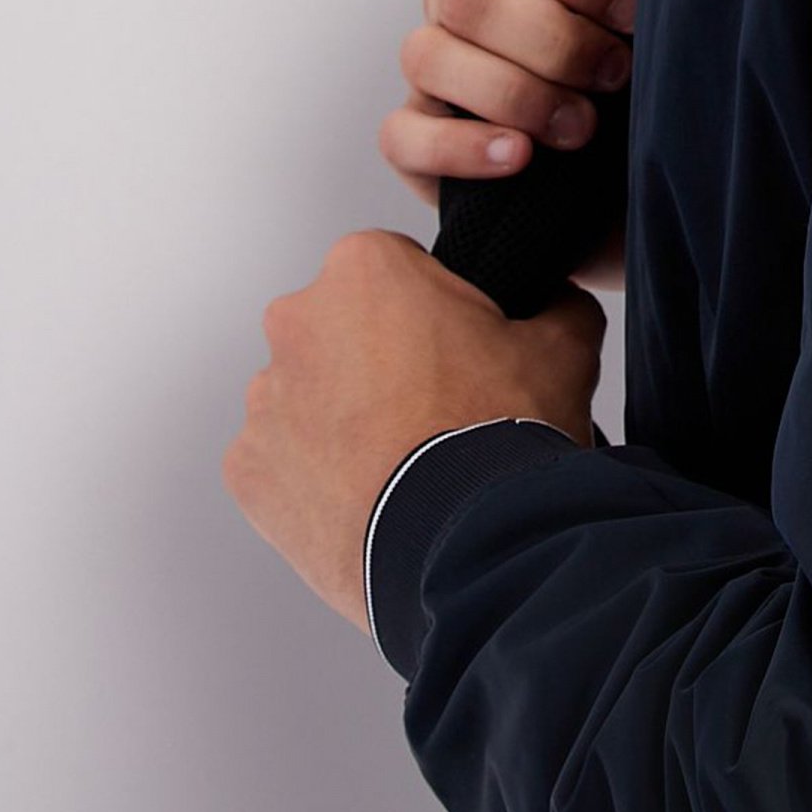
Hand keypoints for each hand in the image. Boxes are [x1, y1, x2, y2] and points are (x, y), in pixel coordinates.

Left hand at [221, 227, 604, 638]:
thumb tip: (555, 303)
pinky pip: (284, 462)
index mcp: (364, 269)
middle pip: (344, 328)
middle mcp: (297, 322)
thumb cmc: (498, 433)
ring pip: (310, 396)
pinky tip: (372, 498)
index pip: (397, 267)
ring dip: (346, 419)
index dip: (438, 308)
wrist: (460, 544)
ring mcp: (266, 401)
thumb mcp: (564, 345)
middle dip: (380, 360)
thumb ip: (556, 304)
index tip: (461, 349)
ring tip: (406, 463)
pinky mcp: (248, 471)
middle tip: (437, 408)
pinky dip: (318, 477)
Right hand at [380, 0, 650, 295]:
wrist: (604, 191)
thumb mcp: (641, 37)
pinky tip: (518, 157)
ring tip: (580, 129)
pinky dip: (463, 146)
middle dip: (555, 39)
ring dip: (517, 93)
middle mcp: (457, 7)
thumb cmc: (617, 93)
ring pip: (431, 56)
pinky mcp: (410, 139)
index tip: (631, 13)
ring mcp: (429, 72)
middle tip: (614, 75)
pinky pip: (405, 133)